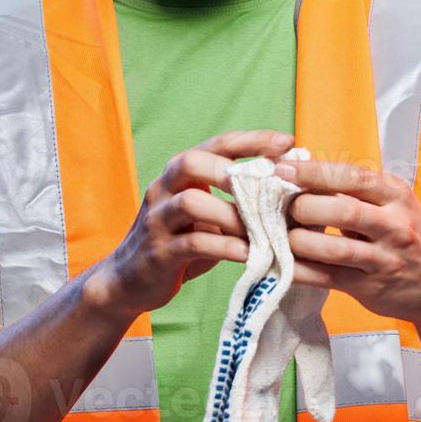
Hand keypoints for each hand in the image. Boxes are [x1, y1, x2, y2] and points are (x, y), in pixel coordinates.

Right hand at [98, 130, 294, 318]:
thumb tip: (291, 185)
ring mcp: (157, 220)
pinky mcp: (158, 253)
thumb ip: (238, 200)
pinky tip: (248, 252)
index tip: (288, 141)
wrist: (130, 281)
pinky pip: (191, 243)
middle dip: (231, 170)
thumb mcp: (209, 216)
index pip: (217, 143)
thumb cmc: (181, 242)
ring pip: (190, 203)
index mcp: (180, 174)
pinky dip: (224, 246)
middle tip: (268, 184)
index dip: (253, 140)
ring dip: (231, 213)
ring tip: (263, 227)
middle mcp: (163, 189)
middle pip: (191, 162)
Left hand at [277, 158, 420, 328]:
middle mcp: (394, 226)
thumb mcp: (394, 204)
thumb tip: (302, 172)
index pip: (352, 177)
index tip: (282, 169)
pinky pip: (327, 278)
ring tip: (280, 234)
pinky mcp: (369, 288)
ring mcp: (383, 259)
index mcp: (396, 195)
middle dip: (303, 207)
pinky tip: (282, 262)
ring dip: (299, 241)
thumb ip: (356, 191)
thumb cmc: (410, 236)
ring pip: (334, 249)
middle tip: (279, 206)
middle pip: (342, 211)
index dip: (313, 172)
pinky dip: (300, 270)